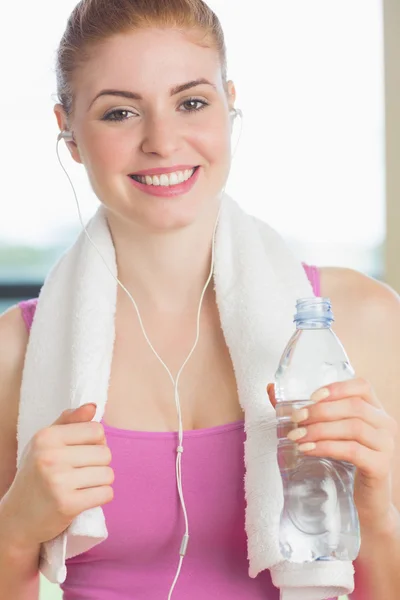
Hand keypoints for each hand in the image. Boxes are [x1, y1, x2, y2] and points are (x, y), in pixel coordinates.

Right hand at [1, 404, 113, 547]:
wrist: (17, 518)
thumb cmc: (36, 475)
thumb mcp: (46, 443)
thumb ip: (69, 421)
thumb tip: (93, 406)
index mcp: (46, 437)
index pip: (97, 430)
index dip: (95, 442)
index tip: (82, 452)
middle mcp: (50, 456)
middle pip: (105, 453)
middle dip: (99, 464)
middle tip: (80, 473)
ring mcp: (58, 481)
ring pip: (108, 474)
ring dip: (100, 481)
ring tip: (82, 485)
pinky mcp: (67, 504)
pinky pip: (106, 494)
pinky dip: (101, 497)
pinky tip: (84, 498)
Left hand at [267, 379, 397, 531]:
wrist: (366, 504)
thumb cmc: (345, 463)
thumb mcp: (328, 434)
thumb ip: (302, 411)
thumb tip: (270, 389)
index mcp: (375, 410)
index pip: (362, 386)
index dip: (337, 388)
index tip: (312, 397)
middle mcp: (385, 424)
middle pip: (354, 406)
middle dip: (320, 411)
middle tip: (296, 419)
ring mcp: (386, 445)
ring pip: (353, 427)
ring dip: (320, 430)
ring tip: (297, 437)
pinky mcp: (380, 466)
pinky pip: (353, 450)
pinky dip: (327, 447)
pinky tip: (308, 450)